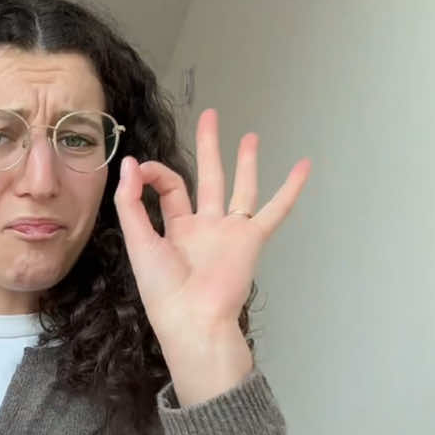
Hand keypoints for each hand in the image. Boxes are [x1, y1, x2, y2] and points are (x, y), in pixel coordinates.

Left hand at [114, 107, 309, 346]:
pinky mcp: (251, 239)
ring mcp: (229, 232)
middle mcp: (204, 227)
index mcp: (175, 229)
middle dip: (208, 147)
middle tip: (211, 117)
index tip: (142, 168)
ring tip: (251, 137)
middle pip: (207, 177)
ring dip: (246, 162)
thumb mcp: (138, 241)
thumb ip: (131, 202)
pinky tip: (303, 167)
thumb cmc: (163, 289)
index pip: (170, 187)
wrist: (193, 318)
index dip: (155, 172)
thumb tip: (131, 164)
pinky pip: (275, 210)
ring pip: (241, 188)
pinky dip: (291, 189)